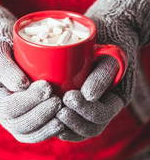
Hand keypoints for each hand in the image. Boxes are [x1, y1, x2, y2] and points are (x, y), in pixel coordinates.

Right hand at [0, 0, 62, 141]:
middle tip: (59, 100)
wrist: (5, 47)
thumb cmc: (0, 45)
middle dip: (41, 115)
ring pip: (28, 134)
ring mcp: (14, 118)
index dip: (28, 101)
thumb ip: (3, 65)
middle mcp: (1, 113)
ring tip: (64, 112)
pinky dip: (50, 129)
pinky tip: (64, 122)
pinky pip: (37, 132)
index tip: (47, 86)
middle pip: (19, 126)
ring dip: (47, 126)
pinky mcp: (28, 117)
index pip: (8, 108)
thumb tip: (21, 86)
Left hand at [57, 0, 149, 140]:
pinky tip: (44, 114)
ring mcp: (89, 105)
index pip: (101, 116)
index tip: (68, 97)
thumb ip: (103, 74)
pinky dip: (56, 121)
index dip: (85, 112)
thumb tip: (88, 96)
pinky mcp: (75, 100)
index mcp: (114, 98)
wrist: (105, 31)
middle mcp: (102, 106)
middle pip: (89, 128)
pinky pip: (68, 118)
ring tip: (50, 112)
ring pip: (77, 128)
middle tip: (57, 109)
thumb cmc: (109, 40)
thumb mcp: (111, 54)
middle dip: (73, 122)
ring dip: (63, 125)